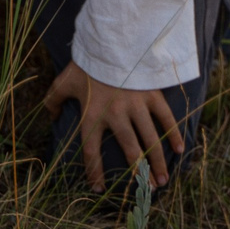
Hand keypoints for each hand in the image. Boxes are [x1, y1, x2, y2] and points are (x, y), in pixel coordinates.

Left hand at [44, 62, 185, 190]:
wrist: (110, 38)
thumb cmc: (86, 62)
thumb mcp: (65, 80)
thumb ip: (54, 100)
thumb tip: (50, 116)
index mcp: (92, 115)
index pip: (91, 151)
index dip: (94, 172)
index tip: (98, 188)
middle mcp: (115, 115)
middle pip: (129, 150)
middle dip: (139, 173)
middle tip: (147, 190)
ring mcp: (136, 105)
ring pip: (149, 139)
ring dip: (157, 161)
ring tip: (162, 180)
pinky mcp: (151, 94)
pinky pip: (165, 118)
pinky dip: (173, 134)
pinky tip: (179, 150)